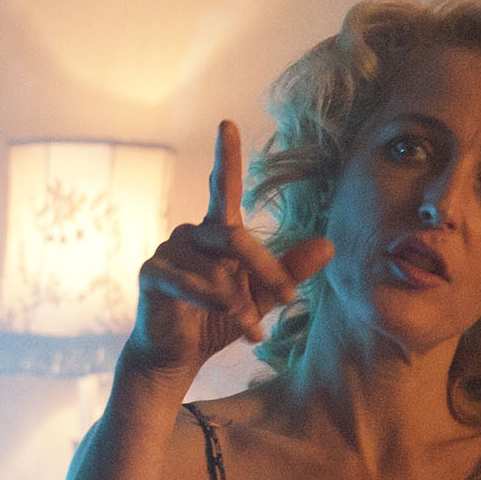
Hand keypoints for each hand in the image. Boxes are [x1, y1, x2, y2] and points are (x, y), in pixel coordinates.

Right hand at [123, 122, 334, 383]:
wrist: (180, 355)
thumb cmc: (219, 318)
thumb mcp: (263, 295)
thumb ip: (290, 270)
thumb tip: (329, 245)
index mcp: (218, 231)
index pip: (221, 186)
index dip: (225, 156)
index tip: (227, 124)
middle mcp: (192, 233)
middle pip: (236, 237)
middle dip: (266, 269)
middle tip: (290, 297)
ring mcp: (168, 251)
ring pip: (216, 268)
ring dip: (240, 302)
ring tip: (253, 330)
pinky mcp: (152, 274)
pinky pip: (188, 282)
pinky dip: (213, 301)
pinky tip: (230, 317)